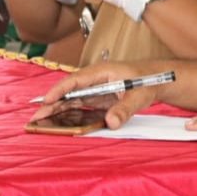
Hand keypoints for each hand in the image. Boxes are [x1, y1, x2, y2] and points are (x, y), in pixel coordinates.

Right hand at [31, 60, 175, 128]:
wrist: (161, 80)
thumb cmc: (150, 80)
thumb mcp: (140, 95)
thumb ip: (125, 109)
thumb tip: (111, 122)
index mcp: (102, 72)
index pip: (75, 80)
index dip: (59, 90)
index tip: (46, 100)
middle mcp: (95, 79)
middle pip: (69, 91)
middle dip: (51, 104)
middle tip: (36, 118)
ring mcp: (96, 89)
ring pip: (72, 100)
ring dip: (57, 110)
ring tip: (41, 122)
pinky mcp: (99, 99)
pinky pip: (80, 107)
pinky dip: (68, 115)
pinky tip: (58, 123)